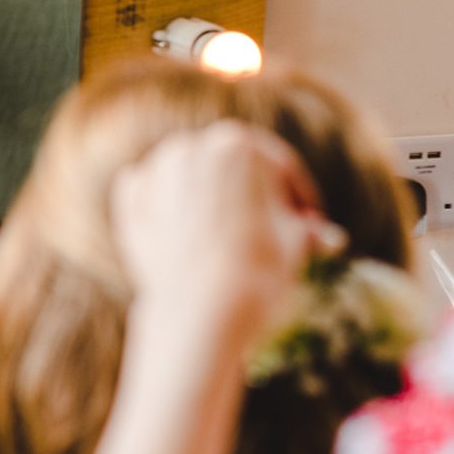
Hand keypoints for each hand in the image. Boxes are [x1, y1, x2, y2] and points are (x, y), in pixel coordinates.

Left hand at [109, 121, 346, 351]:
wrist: (202, 309)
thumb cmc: (260, 271)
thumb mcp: (297, 244)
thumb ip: (306, 229)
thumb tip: (324, 237)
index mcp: (238, 143)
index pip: (280, 168)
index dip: (300, 196)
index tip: (309, 218)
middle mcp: (191, 146)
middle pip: (233, 171)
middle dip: (254, 197)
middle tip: (273, 227)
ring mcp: (155, 173)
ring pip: (191, 180)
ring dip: (210, 199)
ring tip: (231, 236)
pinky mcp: (130, 204)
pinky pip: (153, 197)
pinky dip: (169, 210)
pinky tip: (185, 234)